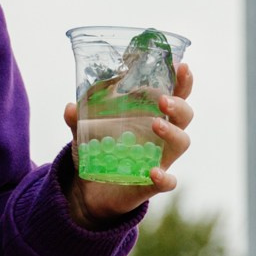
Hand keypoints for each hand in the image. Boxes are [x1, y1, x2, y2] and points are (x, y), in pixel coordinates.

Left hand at [62, 60, 196, 223]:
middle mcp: (162, 136)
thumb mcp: (83, 131)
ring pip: (182, 143)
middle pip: (184, 116)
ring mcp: (160, 159)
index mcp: (150, 116)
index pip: (174, 94)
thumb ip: (77, 118)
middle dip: (179, 105)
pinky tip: (154, 171)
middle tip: (163, 100)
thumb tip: (70, 107)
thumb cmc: (97, 151)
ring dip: (172, 132)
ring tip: (156, 124)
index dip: (182, 81)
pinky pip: (167, 181)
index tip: (182, 66)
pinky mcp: (152, 184)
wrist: (88, 189)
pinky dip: (164, 177)